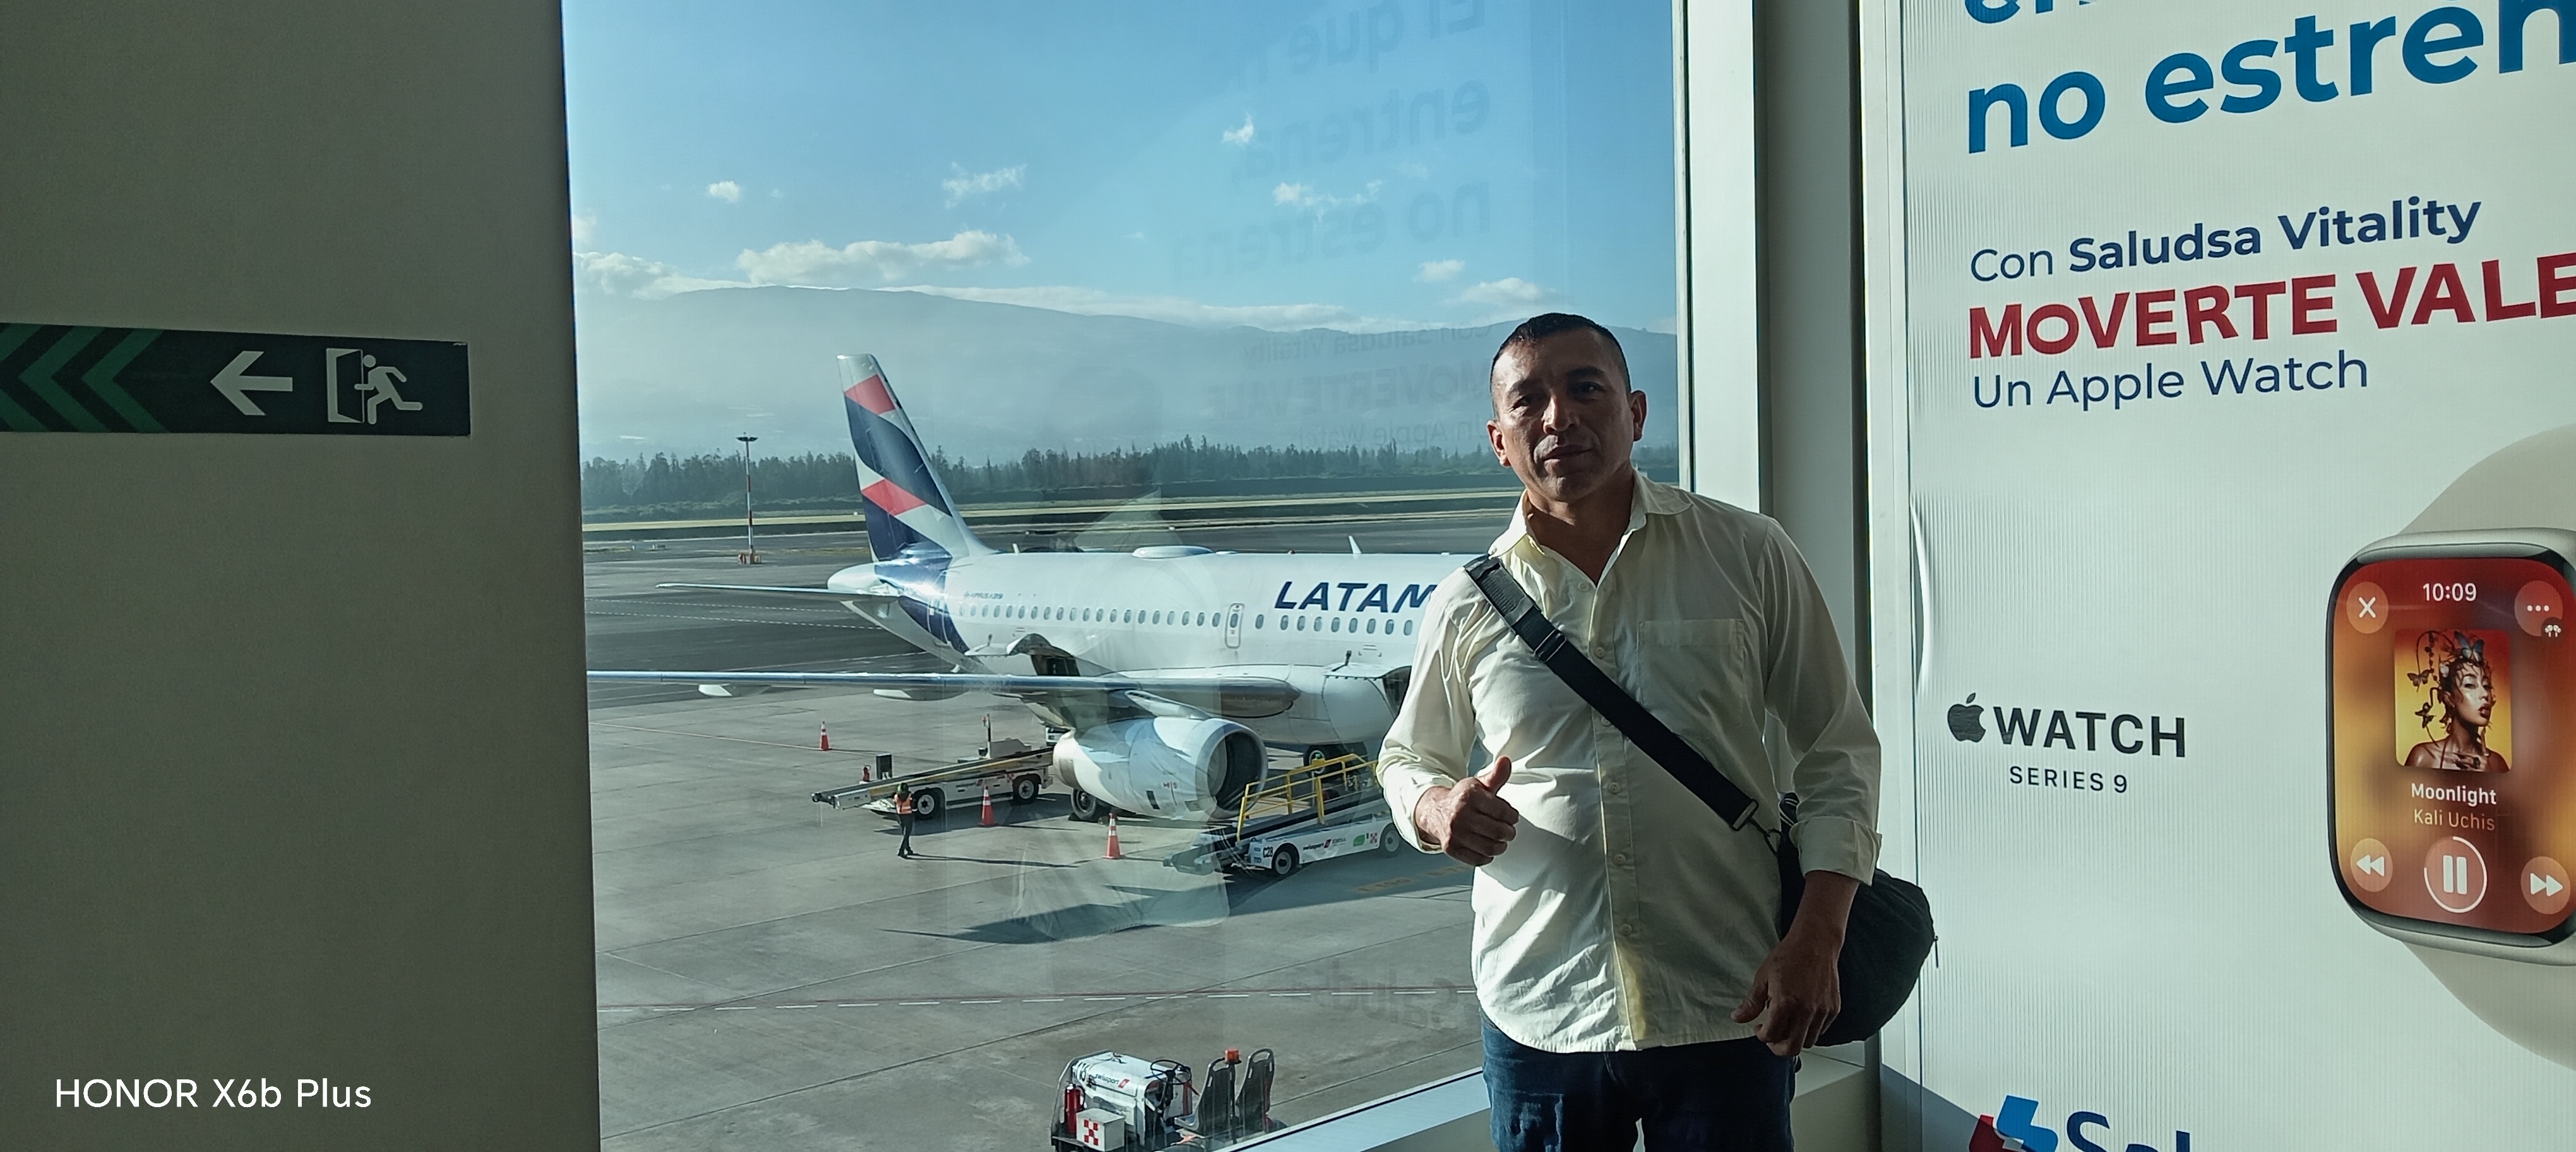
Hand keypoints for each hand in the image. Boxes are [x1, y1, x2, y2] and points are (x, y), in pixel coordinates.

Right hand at [1412, 756, 1518, 865]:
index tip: (1512, 817)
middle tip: (1508, 831)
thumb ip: (1496, 776)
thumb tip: (1506, 761)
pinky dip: (1487, 856)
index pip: (1503, 812)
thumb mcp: (1479, 784)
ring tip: (1500, 841)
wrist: (1435, 812)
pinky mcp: (1451, 848)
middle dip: (1509, 833)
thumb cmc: (1462, 798)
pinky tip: (1487, 848)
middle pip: (1498, 831)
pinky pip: (1478, 859)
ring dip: (1500, 846)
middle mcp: (1460, 815)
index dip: (1513, 817)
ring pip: (1490, 847)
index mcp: (1469, 797)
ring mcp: (1455, 833)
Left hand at [1731, 870, 1857, 1056]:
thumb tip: (1737, 1018)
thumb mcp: (1763, 977)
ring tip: (1787, 1025)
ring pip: (1809, 1042)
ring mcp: (1822, 1011)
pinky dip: (1810, 1030)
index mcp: (1786, 1003)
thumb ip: (1751, 1002)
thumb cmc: (1789, 955)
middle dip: (1778, 1047)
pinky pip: (1821, 1030)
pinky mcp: (1833, 1009)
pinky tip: (1801, 1017)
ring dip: (1795, 1038)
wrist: (1816, 942)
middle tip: (1772, 1038)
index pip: (1771, 1035)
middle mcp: (1806, 1011)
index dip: (1761, 1035)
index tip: (1759, 1028)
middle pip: (1792, 1048)